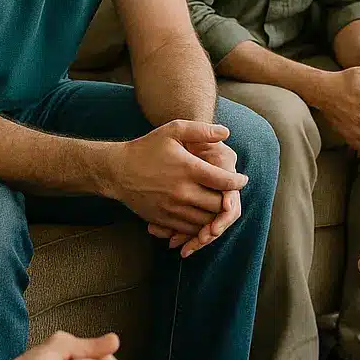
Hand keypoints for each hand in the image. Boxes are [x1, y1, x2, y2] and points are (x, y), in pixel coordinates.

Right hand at [106, 120, 247, 234]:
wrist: (117, 171)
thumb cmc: (147, 148)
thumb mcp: (173, 130)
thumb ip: (201, 130)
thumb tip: (226, 133)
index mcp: (188, 169)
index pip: (223, 181)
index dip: (237, 182)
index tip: (242, 180)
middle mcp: (182, 192)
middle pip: (217, 204)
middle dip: (228, 201)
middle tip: (232, 195)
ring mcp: (172, 208)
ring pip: (205, 220)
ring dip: (216, 215)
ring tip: (221, 206)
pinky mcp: (164, 220)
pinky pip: (189, 229)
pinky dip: (200, 225)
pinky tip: (203, 216)